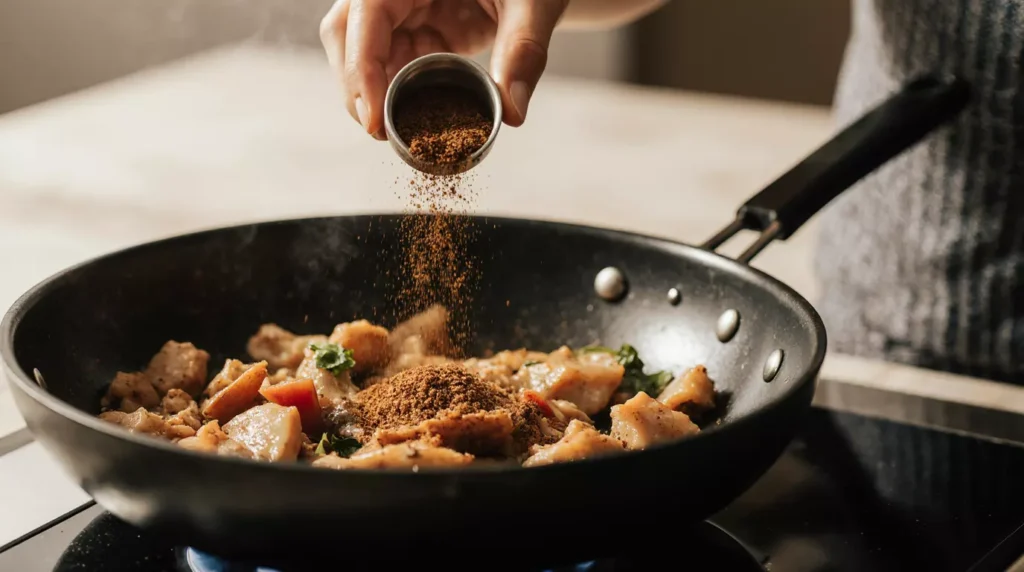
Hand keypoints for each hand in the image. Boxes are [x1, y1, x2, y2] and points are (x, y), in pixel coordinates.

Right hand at [320, 0, 568, 138]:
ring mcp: (403, 8)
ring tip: (403, 133)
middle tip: (383, 134)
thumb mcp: (533, 3)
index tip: (375, 120)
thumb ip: (523, 51)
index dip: (362, 69)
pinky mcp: (417, 28)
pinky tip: (420, 117)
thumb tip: (512, 111)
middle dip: (357, 88)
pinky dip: (402, 94)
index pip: (366, 15)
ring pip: (364, 53)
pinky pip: (394, 63)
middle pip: (347, 34)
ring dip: (378, 95)